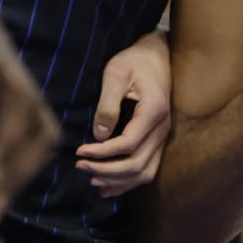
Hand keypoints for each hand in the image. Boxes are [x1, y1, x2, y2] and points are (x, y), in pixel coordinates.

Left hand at [75, 28, 170, 195]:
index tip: (79, 151)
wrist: (156, 55)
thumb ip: (107, 105)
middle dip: (106, 170)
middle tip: (80, 166)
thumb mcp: (116, 73)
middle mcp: (162, 127)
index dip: (102, 153)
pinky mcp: (158, 140)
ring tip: (91, 178)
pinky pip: (148, 168)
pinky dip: (128, 182)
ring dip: (118, 180)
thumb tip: (99, 136)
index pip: (128, 144)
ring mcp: (163, 136)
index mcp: (153, 110)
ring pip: (145, 172)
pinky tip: (108, 186)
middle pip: (137, 164)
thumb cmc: (134, 61)